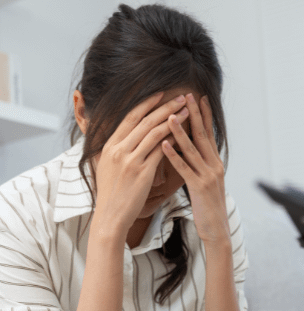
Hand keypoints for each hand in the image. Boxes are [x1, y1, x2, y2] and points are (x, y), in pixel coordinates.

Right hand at [92, 92, 188, 235]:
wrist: (110, 216)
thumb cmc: (112, 194)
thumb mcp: (108, 166)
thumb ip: (119, 150)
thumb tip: (127, 139)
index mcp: (110, 145)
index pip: (130, 117)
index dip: (147, 104)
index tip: (161, 94)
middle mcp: (119, 149)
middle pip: (144, 120)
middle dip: (164, 106)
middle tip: (180, 97)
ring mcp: (130, 160)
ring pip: (154, 132)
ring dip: (173, 120)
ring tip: (187, 111)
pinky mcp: (142, 172)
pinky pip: (160, 151)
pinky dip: (172, 141)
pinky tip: (184, 135)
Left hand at [162, 93, 229, 244]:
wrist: (217, 229)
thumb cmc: (209, 207)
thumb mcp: (208, 182)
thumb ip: (202, 165)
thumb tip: (192, 151)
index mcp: (215, 163)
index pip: (208, 134)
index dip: (203, 115)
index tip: (197, 98)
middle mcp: (214, 165)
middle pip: (203, 135)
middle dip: (194, 114)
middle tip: (187, 95)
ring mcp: (208, 175)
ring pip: (193, 149)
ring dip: (180, 130)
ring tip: (170, 115)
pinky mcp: (199, 187)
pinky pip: (185, 168)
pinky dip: (174, 155)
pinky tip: (164, 144)